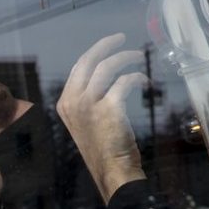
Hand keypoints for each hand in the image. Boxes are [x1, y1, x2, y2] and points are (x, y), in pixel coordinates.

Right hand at [56, 34, 147, 203]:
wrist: (111, 170)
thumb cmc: (102, 148)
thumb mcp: (85, 122)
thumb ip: (88, 101)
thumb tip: (103, 76)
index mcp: (65, 103)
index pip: (78, 68)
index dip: (94, 52)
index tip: (109, 45)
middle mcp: (73, 101)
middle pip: (88, 61)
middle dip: (106, 45)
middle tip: (122, 38)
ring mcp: (89, 104)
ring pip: (107, 67)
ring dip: (126, 57)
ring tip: (139, 57)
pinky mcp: (109, 108)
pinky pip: (125, 81)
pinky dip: (137, 77)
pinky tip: (144, 80)